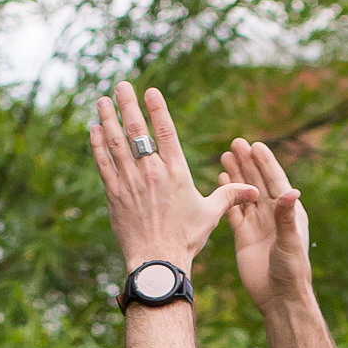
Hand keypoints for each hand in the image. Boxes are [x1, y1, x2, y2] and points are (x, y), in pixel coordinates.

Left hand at [88, 82, 242, 275]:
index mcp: (175, 172)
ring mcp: (130, 182)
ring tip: (102, 100)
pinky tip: (94, 130)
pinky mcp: (114, 195)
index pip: (165, 131)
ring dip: (107, 118)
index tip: (150, 90)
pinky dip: (97, 145)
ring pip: (115, 142)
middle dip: (127, 104)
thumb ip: (230, 196)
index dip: (156, 108)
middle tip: (120, 85)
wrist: (158, 262)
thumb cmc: (186, 239)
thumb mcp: (211, 215)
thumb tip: (254, 190)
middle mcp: (151, 172)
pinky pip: (103, 164)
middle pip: (136, 130)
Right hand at [219, 138, 313, 314]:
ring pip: (244, 193)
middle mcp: (273, 215)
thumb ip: (287, 218)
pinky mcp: (243, 236)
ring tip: (225, 155)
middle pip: (257, 182)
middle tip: (235, 143)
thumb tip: (292, 191)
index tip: (255, 145)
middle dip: (247, 163)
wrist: (278, 298)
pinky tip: (220, 180)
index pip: (276, 181)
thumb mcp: (289, 243)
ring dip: (235, 175)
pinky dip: (228, 196)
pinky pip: (234, 211)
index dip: (266, 163)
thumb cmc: (291, 272)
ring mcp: (257, 225)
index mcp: (288, 212)